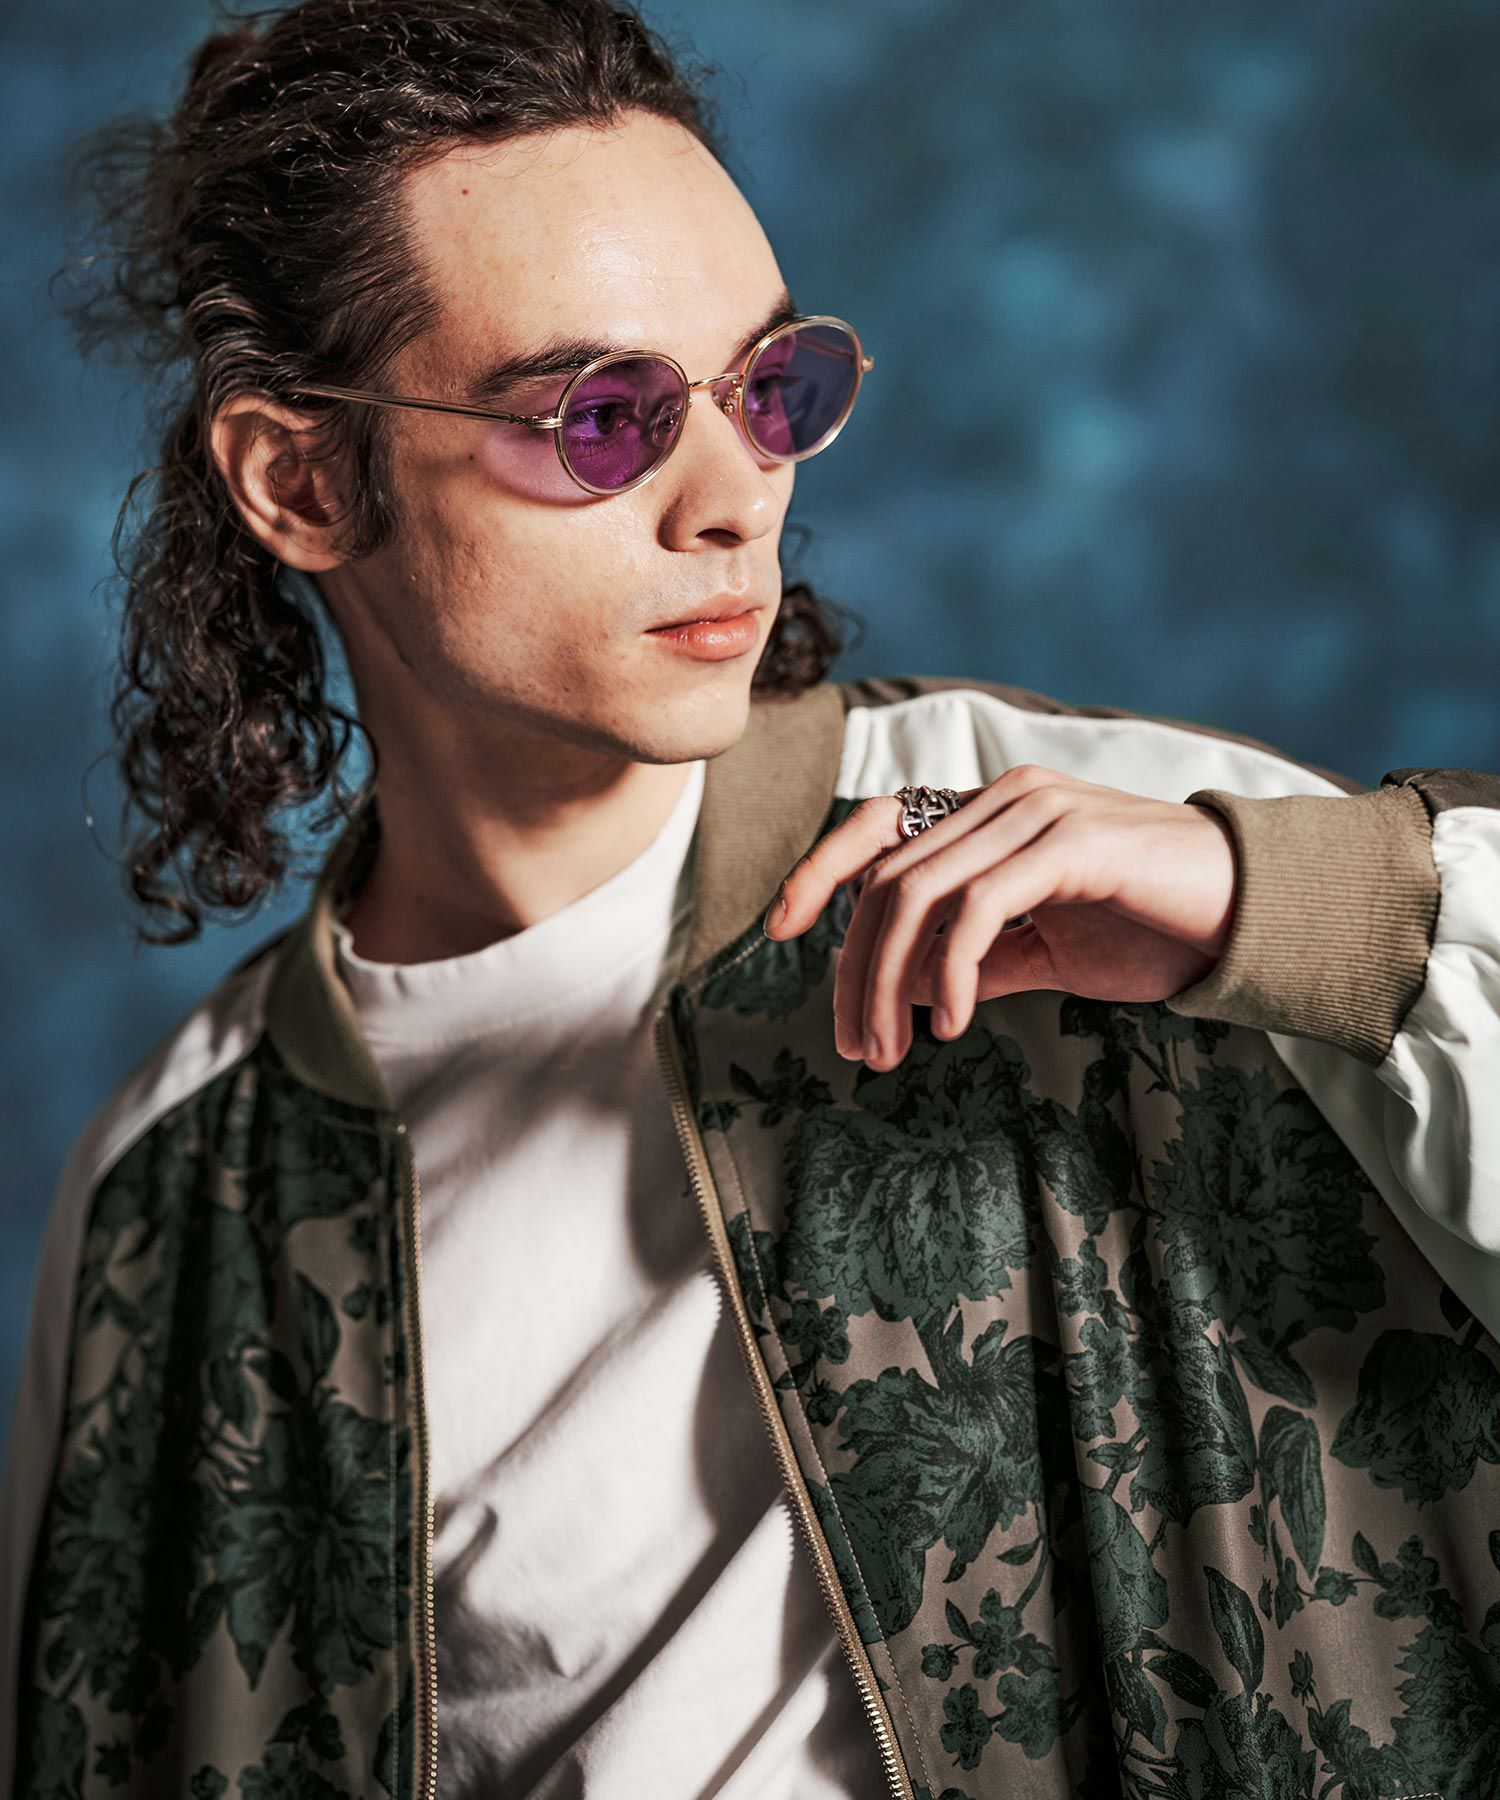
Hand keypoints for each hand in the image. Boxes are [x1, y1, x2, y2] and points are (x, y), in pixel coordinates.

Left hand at [762, 763, 1239, 1070]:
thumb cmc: (1153, 928)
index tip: (778, 931)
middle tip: (854, 1046)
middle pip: (886, 878)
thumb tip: (901, 992)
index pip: (878, 826)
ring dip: (889, 982)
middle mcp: (1004, 798)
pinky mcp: (1071, 844)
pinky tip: (947, 1025)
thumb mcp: (1046, 950)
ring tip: (892, 1051)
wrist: (1252, 916)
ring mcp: (1037, 813)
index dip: (820, 871)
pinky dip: (946, 973)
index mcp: (993, 812)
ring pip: (917, 893)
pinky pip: (976, 909)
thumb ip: (977, 958)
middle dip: (854, 969)